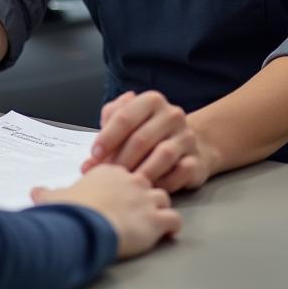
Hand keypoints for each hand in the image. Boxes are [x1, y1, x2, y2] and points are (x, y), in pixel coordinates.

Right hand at [32, 165, 180, 259]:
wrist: (86, 225)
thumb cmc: (70, 210)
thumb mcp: (52, 197)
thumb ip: (47, 193)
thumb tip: (35, 191)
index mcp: (108, 172)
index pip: (123, 172)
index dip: (122, 185)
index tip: (118, 196)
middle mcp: (130, 180)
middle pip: (146, 181)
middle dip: (143, 194)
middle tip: (137, 208)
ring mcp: (145, 199)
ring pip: (164, 197)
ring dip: (161, 208)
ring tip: (154, 220)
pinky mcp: (156, 219)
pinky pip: (174, 220)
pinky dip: (172, 227)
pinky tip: (167, 234)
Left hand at [81, 90, 216, 192]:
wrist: (186, 143)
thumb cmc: (147, 132)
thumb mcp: (127, 121)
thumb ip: (107, 131)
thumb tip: (89, 160)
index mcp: (151, 100)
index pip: (125, 117)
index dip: (107, 137)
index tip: (94, 155)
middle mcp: (172, 115)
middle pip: (141, 138)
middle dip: (120, 159)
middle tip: (107, 176)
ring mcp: (187, 137)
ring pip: (162, 155)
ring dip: (141, 172)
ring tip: (126, 184)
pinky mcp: (197, 160)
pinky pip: (179, 173)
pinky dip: (163, 182)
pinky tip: (150, 188)